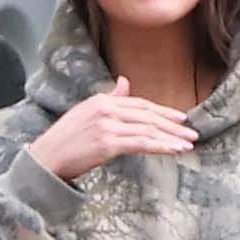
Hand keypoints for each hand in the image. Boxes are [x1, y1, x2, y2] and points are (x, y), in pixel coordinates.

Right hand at [28, 78, 196, 182]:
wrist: (48, 158)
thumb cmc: (67, 140)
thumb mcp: (87, 112)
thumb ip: (110, 98)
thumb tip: (125, 81)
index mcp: (102, 100)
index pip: (139, 104)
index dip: (162, 111)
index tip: (181, 119)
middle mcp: (106, 109)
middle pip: (147, 115)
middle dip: (172, 125)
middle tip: (192, 133)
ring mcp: (107, 126)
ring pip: (147, 130)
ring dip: (171, 138)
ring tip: (188, 144)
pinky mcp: (107, 143)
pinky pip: (141, 144)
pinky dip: (161, 146)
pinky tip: (174, 150)